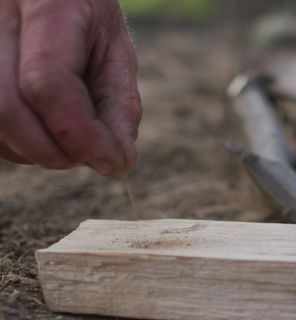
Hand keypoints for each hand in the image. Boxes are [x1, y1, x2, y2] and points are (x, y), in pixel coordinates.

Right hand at [0, 0, 140, 174]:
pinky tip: (40, 133)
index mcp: (47, 4)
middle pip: (6, 107)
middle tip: (90, 157)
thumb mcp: (114, 48)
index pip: (48, 81)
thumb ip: (118, 103)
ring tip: (69, 142)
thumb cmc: (85, 15)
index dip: (80, 134)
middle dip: (53, 150)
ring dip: (31, 150)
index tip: (114, 161)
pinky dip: (12, 143)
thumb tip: (117, 162)